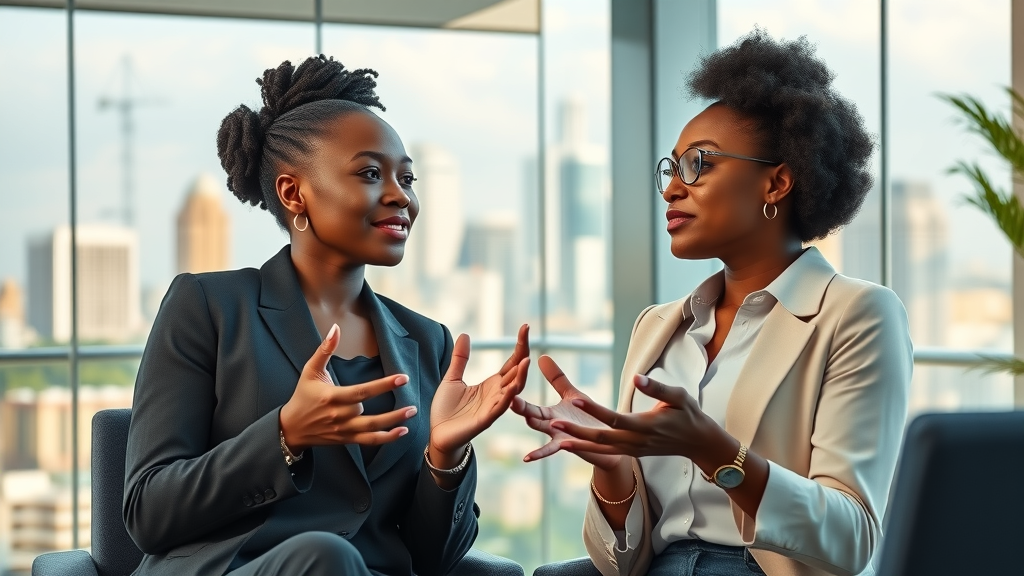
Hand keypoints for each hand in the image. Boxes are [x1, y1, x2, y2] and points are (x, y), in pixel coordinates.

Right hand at [279, 324, 416, 452]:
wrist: (291, 428)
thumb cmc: (303, 396)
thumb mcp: (310, 371)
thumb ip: (324, 349)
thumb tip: (335, 328)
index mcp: (331, 397)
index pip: (361, 392)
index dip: (383, 385)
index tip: (402, 378)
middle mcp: (338, 415)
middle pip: (367, 412)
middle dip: (391, 408)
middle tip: (413, 398)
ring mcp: (343, 430)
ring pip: (371, 429)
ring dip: (393, 422)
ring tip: (411, 412)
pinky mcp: (346, 439)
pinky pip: (369, 441)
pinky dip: (386, 438)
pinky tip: (402, 431)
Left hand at [429, 324, 530, 466]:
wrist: (438, 434)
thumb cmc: (447, 409)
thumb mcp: (452, 378)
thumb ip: (460, 359)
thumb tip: (464, 335)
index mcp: (492, 384)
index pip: (512, 362)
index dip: (519, 345)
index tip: (525, 327)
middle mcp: (497, 394)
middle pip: (517, 372)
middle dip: (523, 353)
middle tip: (527, 333)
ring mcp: (493, 407)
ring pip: (513, 390)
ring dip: (520, 376)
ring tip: (525, 360)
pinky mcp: (485, 420)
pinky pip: (500, 408)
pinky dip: (508, 398)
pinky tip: (512, 387)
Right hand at [511, 355, 620, 469]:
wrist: (608, 442)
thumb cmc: (588, 419)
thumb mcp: (571, 395)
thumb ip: (556, 379)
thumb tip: (541, 356)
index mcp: (551, 414)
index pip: (531, 405)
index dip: (520, 396)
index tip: (508, 383)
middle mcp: (552, 426)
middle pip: (533, 416)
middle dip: (522, 408)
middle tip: (510, 399)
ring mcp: (560, 437)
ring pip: (544, 429)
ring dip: (537, 423)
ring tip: (528, 418)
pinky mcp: (571, 445)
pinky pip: (553, 449)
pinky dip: (540, 452)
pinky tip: (526, 457)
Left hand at [550, 374, 716, 459]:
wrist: (698, 443)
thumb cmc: (688, 414)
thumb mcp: (679, 397)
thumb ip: (657, 388)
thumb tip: (636, 377)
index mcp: (645, 426)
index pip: (614, 418)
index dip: (593, 410)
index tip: (574, 400)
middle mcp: (635, 442)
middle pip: (601, 438)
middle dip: (576, 432)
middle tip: (554, 424)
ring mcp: (632, 450)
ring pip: (600, 448)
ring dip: (578, 444)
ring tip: (555, 438)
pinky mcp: (630, 452)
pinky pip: (605, 452)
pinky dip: (587, 449)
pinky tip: (570, 444)